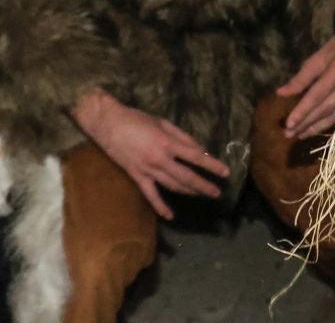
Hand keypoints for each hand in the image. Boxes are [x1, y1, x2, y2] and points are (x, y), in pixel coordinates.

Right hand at [72, 89, 227, 219]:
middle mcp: (160, 159)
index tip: (225, 173)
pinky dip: (160, 206)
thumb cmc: (137, 119)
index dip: (212, 165)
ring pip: (172, 185)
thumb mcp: (163, 122)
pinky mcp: (137, 176)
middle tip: (217, 193)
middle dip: (203, 185)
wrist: (108, 124)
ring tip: (202, 195)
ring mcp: (147, 170)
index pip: (195, 156)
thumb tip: (198, 150)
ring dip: (189, 192)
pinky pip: (150, 194)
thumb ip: (182, 136)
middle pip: (187, 176)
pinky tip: (170, 215)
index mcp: (167, 142)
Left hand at [276, 3, 334, 140]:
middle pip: (325, 108)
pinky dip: (330, 124)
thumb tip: (281, 93)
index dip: (302, 110)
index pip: (316, 95)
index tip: (288, 124)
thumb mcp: (319, 57)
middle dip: (306, 122)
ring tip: (300, 135)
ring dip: (316, 127)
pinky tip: (318, 130)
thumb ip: (301, 78)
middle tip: (289, 134)